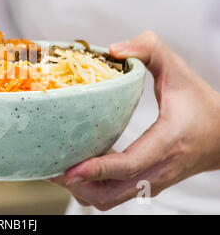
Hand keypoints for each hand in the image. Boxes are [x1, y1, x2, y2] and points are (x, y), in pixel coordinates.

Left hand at [50, 31, 219, 210]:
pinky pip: (113, 195)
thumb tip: (112, 50)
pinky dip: (91, 187)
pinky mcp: (145, 184)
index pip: (129, 165)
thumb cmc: (200, 103)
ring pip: (109, 201)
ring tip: (57, 168)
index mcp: (167, 142)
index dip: (97, 169)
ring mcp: (151, 182)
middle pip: (111, 195)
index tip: (70, 169)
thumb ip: (149, 49)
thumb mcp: (178, 70)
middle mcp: (157, 170)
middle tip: (51, 166)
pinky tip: (77, 167)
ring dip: (81, 189)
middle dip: (77, 185)